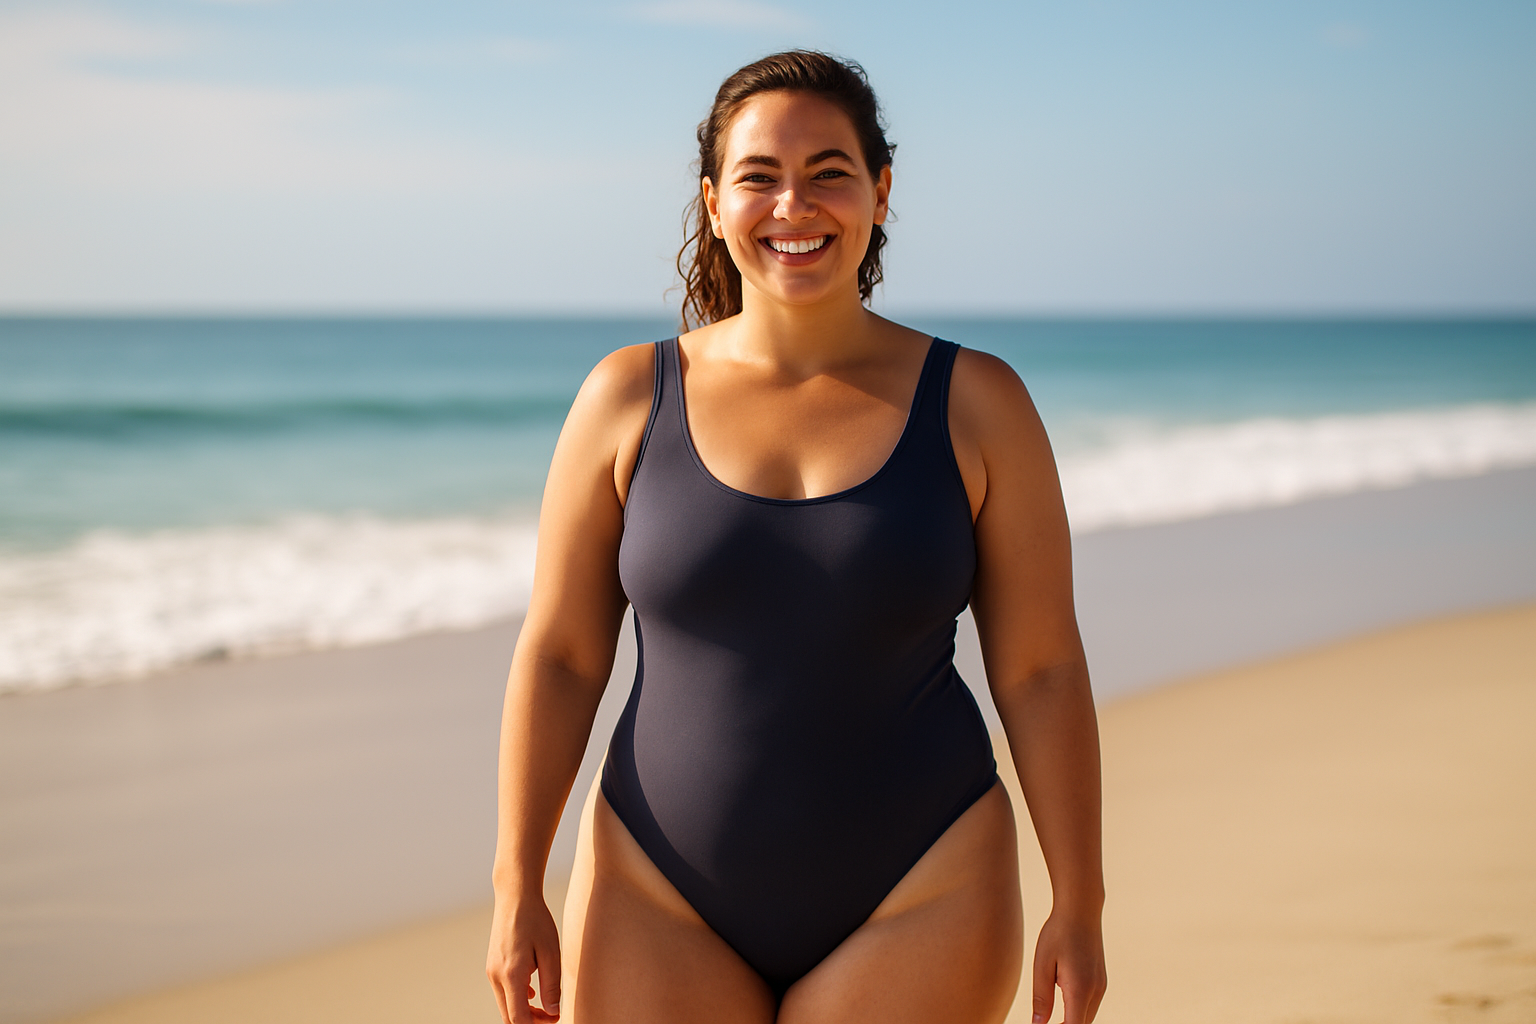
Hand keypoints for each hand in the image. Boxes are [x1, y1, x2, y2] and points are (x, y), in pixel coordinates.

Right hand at [486, 893, 561, 1022]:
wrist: (515, 897)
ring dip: (523, 1010)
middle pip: (509, 1016)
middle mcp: (496, 976)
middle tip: (552, 1015)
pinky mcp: (492, 965)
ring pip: (505, 1005)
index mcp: (511, 975)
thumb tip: (554, 1012)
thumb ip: (552, 985)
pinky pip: (502, 992)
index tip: (555, 1019)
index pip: (518, 1018)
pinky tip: (533, 991)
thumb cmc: (536, 921)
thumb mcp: (551, 952)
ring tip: (546, 1004)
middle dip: (530, 1021)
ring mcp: (491, 971)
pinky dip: (517, 998)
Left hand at [1031, 910, 1106, 1023]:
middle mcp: (1095, 990)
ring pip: (1088, 1017)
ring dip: (1071, 1021)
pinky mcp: (1101, 981)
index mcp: (1079, 989)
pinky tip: (1063, 1006)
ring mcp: (1101, 986)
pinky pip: (1090, 1006)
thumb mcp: (1042, 965)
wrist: (1080, 910)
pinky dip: (1077, 1012)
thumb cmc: (1058, 934)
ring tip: (1050, 1020)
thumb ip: (1041, 998)